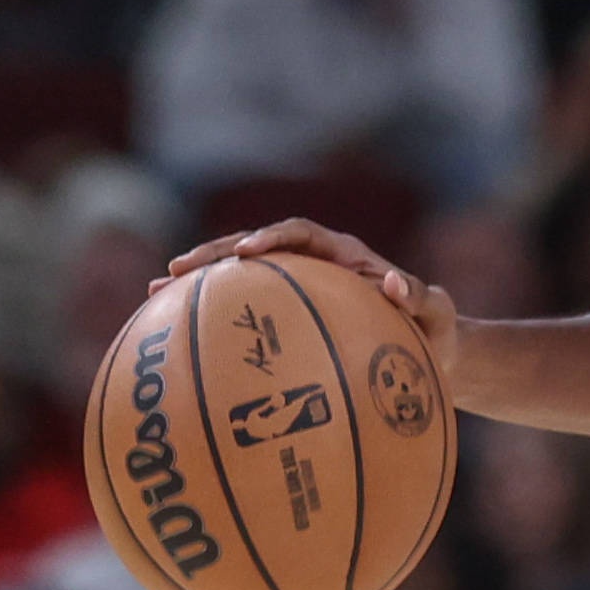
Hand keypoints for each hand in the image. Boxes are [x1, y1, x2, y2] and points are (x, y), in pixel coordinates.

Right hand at [165, 218, 460, 378]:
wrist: (431, 355)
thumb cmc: (435, 332)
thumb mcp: (437, 314)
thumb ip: (420, 297)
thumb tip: (394, 281)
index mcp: (344, 257)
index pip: (300, 234)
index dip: (271, 238)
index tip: (246, 253)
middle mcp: (314, 268)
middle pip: (253, 250)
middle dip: (212, 256)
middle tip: (174, 271)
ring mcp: (296, 295)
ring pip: (239, 282)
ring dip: (198, 287)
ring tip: (152, 296)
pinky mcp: (286, 324)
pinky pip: (245, 320)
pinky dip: (211, 327)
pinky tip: (174, 346)